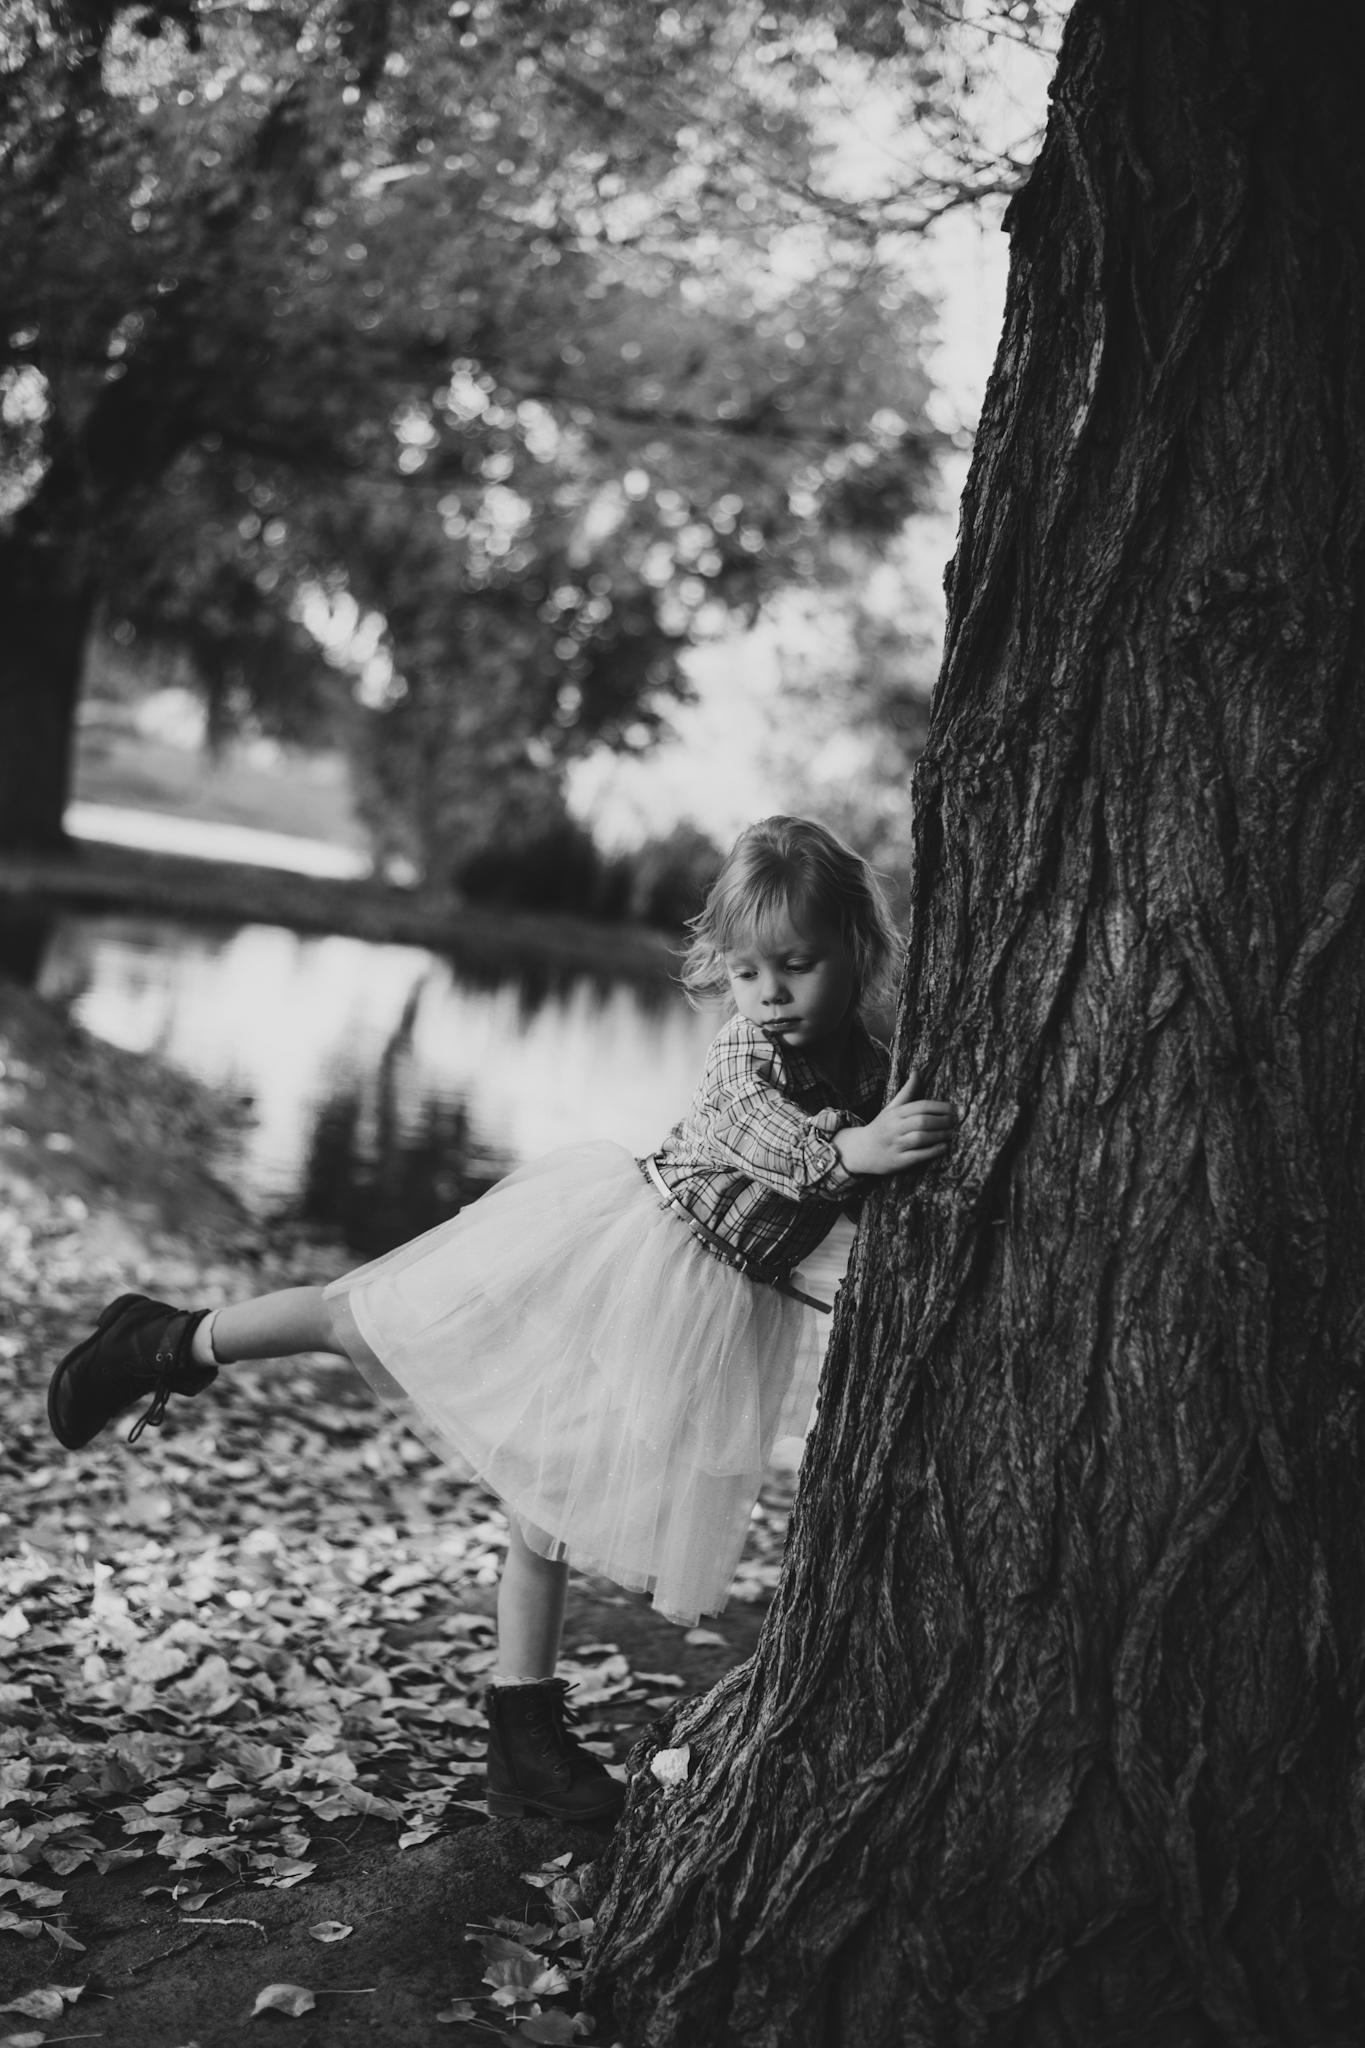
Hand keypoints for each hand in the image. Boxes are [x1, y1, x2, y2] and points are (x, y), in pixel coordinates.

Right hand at [833, 1070, 958, 1177]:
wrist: (860, 1150)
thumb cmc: (881, 1127)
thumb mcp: (891, 1108)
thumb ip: (906, 1092)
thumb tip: (917, 1072)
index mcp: (895, 1113)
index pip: (920, 1106)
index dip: (940, 1106)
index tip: (954, 1108)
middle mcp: (894, 1128)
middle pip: (922, 1121)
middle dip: (943, 1120)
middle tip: (957, 1121)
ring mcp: (895, 1145)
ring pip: (921, 1138)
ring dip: (940, 1135)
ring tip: (952, 1133)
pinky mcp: (898, 1161)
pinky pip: (917, 1156)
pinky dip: (932, 1151)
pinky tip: (944, 1147)